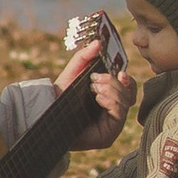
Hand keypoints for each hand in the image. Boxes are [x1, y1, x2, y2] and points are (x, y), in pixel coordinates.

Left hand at [54, 15, 135, 148]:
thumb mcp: (74, 71)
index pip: (128, 89)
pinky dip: (112, 102)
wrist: (49, 111)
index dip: (128, 80)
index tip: (121, 72)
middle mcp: (112, 111)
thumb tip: (98, 42)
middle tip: (96, 79)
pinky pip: (119, 114)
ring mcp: (112, 124)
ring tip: (94, 88)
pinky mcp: (108, 135)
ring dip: (112, 90)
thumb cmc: (61, 93)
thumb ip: (85, 55)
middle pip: (129, 94)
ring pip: (125, 102)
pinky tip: (98, 98)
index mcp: (108, 96)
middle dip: (114, 83)